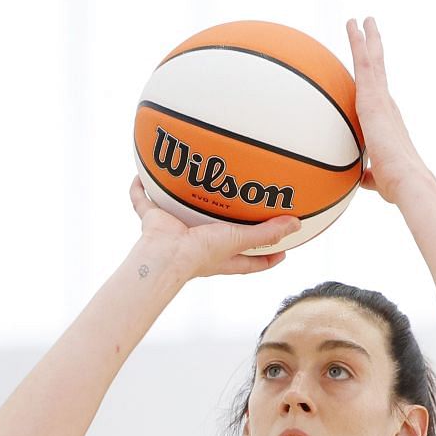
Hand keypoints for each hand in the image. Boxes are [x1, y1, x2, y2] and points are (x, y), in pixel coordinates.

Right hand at [128, 175, 298, 277]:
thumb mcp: (238, 239)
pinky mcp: (154, 221)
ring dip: (187, 203)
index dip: (267, 257)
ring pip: (183, 215)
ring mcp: (176, 232)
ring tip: (196, 184)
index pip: (250, 261)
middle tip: (243, 210)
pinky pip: (144, 202)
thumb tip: (296, 225)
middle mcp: (200, 246)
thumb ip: (266, 233)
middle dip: (228, 226)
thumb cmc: (200, 253)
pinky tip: (141, 175)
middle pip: (219, 236)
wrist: (165, 255)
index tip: (284, 251)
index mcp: (221, 257)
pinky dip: (139, 190)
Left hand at [345, 17, 435, 203]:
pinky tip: (354, 27)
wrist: (408, 180)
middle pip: (379, 70)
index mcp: (387, 122)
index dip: (376, 76)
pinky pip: (364, 64)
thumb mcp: (379, 178)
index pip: (379, 93)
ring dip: (366, 39)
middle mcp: (388, 106)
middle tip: (369, 28)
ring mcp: (382, 100)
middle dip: (373, 49)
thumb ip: (369, 174)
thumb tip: (363, 179)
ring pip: (373, 62)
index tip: (372, 63)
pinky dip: (359, 44)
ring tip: (361, 20)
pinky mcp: (374, 98)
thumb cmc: (396, 185)